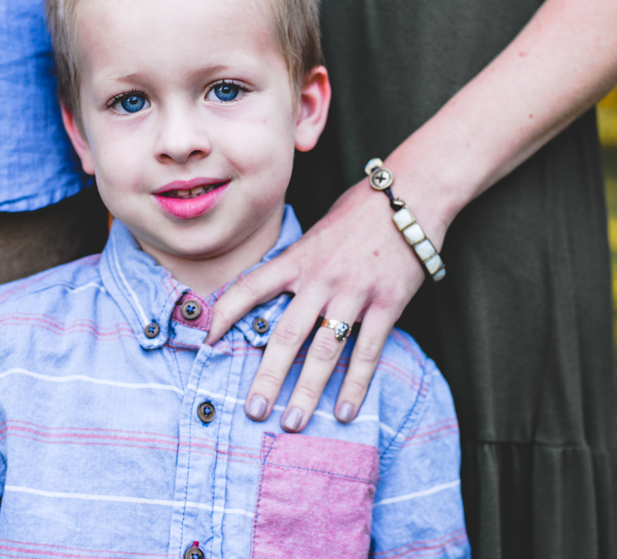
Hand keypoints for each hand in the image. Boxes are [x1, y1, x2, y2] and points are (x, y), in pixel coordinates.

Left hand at [206, 175, 439, 431]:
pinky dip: (355, 384)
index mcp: (298, 258)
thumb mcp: (318, 232)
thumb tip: (274, 293)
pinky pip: (367, 350)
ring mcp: (354, 292)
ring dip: (307, 390)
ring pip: (324, 350)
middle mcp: (320, 277)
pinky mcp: (387, 302)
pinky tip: (343, 411)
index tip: (205, 341)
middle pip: (286, 334)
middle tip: (253, 410)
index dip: (225, 314)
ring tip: (292, 422)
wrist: (411, 194)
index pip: (250, 288)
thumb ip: (298, 264)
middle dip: (267, 376)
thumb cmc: (361, 211)